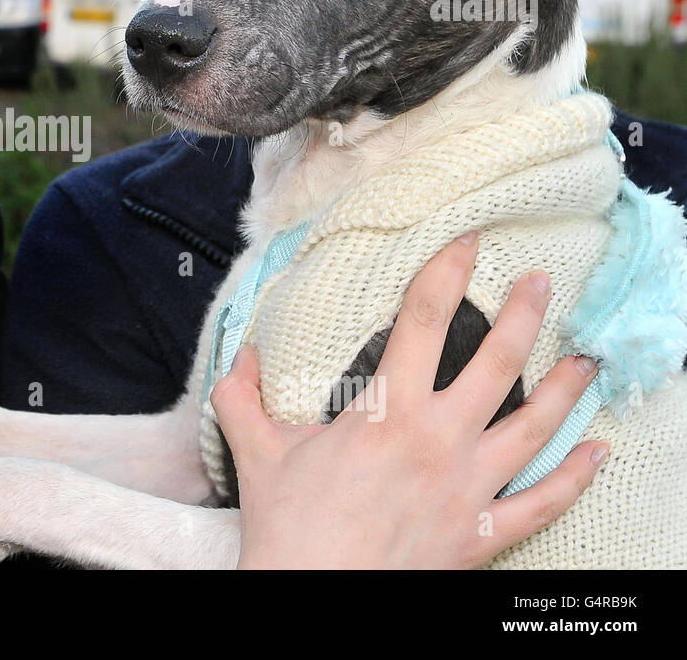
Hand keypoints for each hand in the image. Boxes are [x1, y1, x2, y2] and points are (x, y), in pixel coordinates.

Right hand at [213, 231, 604, 568]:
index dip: (446, 272)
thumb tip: (241, 357)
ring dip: (566, 388)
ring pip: (535, 426)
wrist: (310, 596)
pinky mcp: (481, 532)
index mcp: (387, 412)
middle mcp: (439, 441)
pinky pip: (544, 503)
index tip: (466, 241)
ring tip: (585, 358)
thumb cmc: (288, 526)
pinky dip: (576, 477)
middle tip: (539, 281)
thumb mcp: (256, 450)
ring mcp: (468, 487)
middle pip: (498, 363)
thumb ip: (242, 396)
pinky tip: (597, 452)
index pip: (425, 321)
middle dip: (524, 314)